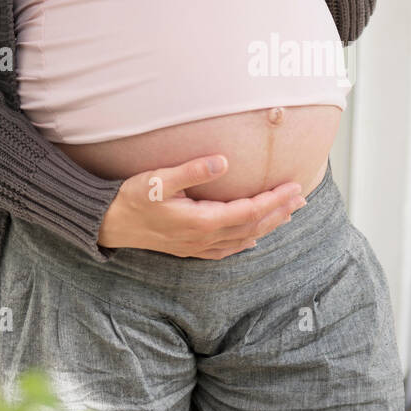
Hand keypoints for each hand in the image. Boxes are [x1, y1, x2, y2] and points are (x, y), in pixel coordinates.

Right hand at [97, 156, 305, 258]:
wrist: (109, 223)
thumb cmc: (132, 197)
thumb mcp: (159, 179)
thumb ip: (192, 170)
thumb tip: (223, 162)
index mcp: (201, 221)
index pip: (249, 211)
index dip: (274, 200)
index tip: (293, 186)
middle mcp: (204, 238)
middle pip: (253, 227)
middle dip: (279, 212)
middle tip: (301, 198)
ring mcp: (197, 246)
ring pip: (243, 239)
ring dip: (268, 225)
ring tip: (287, 213)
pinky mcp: (189, 248)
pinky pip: (227, 249)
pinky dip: (246, 241)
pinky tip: (253, 238)